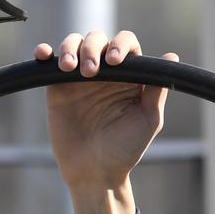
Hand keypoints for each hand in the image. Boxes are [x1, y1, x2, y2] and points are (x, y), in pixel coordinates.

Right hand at [33, 30, 176, 191]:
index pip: (125, 44)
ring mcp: (79, 79)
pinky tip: (43, 54)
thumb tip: (171, 57)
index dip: (120, 45)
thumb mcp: (148, 119)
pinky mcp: (57, 89)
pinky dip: (45, 54)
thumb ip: (156, 90)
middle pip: (96, 39)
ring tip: (69, 68)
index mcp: (127, 76)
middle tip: (90, 72)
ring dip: (70, 48)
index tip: (115, 61)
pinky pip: (48, 65)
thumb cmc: (125, 150)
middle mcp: (103, 73)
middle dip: (92, 48)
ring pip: (73, 45)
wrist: (95, 173)